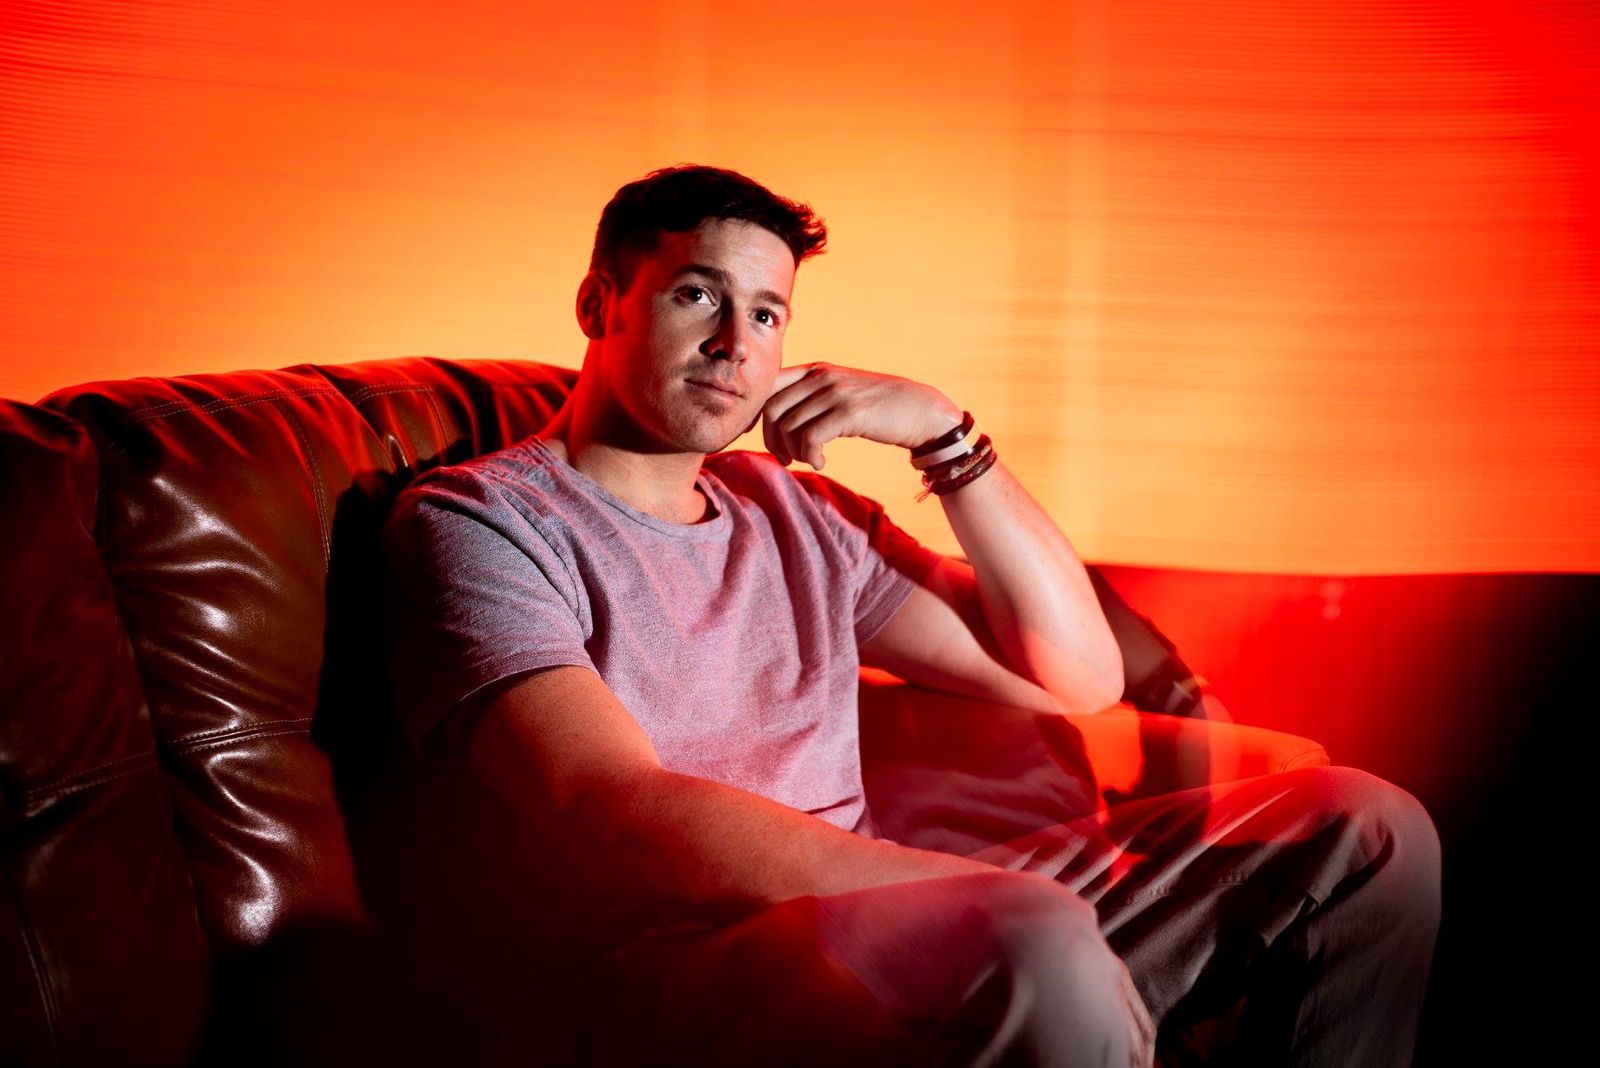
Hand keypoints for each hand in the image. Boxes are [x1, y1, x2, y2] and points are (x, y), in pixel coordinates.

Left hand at [760, 362, 960, 470]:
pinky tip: (821, 462)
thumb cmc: (878, 408)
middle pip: (771, 409)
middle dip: (771, 440)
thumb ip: (811, 397)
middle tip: (786, 458)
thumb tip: (777, 421)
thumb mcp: (840, 393)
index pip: (768, 386)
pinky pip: (810, 438)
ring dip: (793, 452)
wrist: (920, 410)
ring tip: (809, 460)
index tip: (760, 436)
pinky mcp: (849, 413)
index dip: (755, 414)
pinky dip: (809, 456)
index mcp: (815, 370)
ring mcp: (835, 393)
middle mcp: (821, 377)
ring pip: (788, 426)